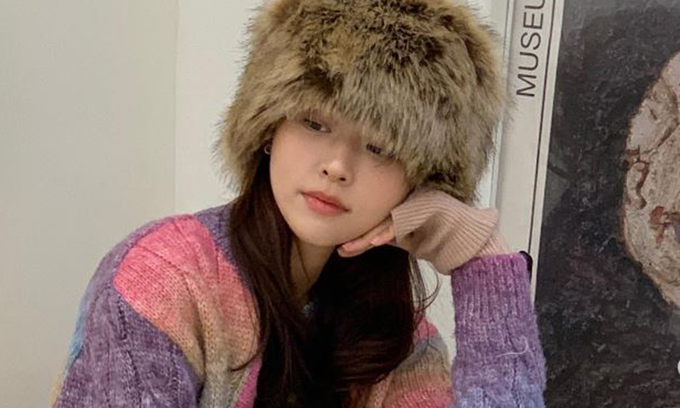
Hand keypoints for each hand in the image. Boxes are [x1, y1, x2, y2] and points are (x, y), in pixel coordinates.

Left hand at [337, 187, 510, 272]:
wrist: (466, 241)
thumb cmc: (434, 238)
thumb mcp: (402, 239)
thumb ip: (380, 238)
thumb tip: (346, 248)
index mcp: (398, 203)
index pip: (373, 218)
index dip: (358, 234)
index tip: (342, 249)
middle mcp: (407, 198)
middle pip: (378, 217)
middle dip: (360, 235)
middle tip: (343, 248)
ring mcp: (418, 199)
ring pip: (389, 218)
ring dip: (371, 235)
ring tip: (355, 246)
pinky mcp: (429, 205)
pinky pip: (405, 219)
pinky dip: (390, 231)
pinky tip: (377, 241)